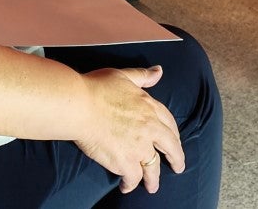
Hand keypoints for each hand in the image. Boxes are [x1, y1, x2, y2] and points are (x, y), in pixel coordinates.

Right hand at [73, 67, 184, 194]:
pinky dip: (131, 184)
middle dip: (176, 158)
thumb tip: (158, 71)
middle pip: (170, 147)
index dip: (173, 133)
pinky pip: (133, 177)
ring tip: (153, 186)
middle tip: (178, 166)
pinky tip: (126, 187)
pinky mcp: (125, 162)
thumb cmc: (97, 87)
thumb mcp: (123, 76)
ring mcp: (139, 147)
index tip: (174, 141)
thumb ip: (142, 76)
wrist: (79, 105)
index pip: (169, 123)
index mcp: (149, 107)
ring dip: (154, 179)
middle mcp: (149, 128)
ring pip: (153, 167)